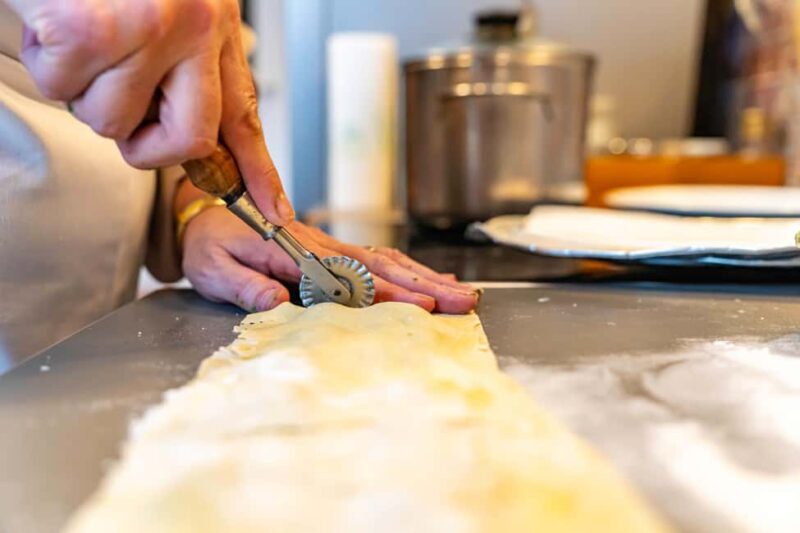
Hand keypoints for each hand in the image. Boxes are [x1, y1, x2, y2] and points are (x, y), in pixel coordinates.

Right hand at [11, 0, 293, 224]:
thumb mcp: (174, 5)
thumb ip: (185, 66)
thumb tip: (189, 136)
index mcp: (214, 25)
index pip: (245, 114)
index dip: (261, 171)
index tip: (276, 211)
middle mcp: (191, 29)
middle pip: (186, 140)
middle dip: (147, 146)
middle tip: (124, 118)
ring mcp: (145, 31)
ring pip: (110, 120)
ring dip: (82, 89)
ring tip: (77, 33)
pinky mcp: (91, 32)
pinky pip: (62, 87)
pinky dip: (44, 61)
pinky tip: (51, 21)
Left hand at [181, 208, 478, 313]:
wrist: (204, 210)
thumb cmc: (209, 242)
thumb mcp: (211, 267)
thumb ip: (242, 285)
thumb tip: (276, 304)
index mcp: (292, 250)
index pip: (347, 275)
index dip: (384, 292)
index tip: (418, 305)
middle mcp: (319, 244)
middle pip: (380, 266)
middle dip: (424, 285)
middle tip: (462, 302)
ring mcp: (329, 245)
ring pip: (385, 260)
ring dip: (424, 278)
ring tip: (460, 294)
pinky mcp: (331, 248)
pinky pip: (376, 258)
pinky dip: (407, 268)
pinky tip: (429, 279)